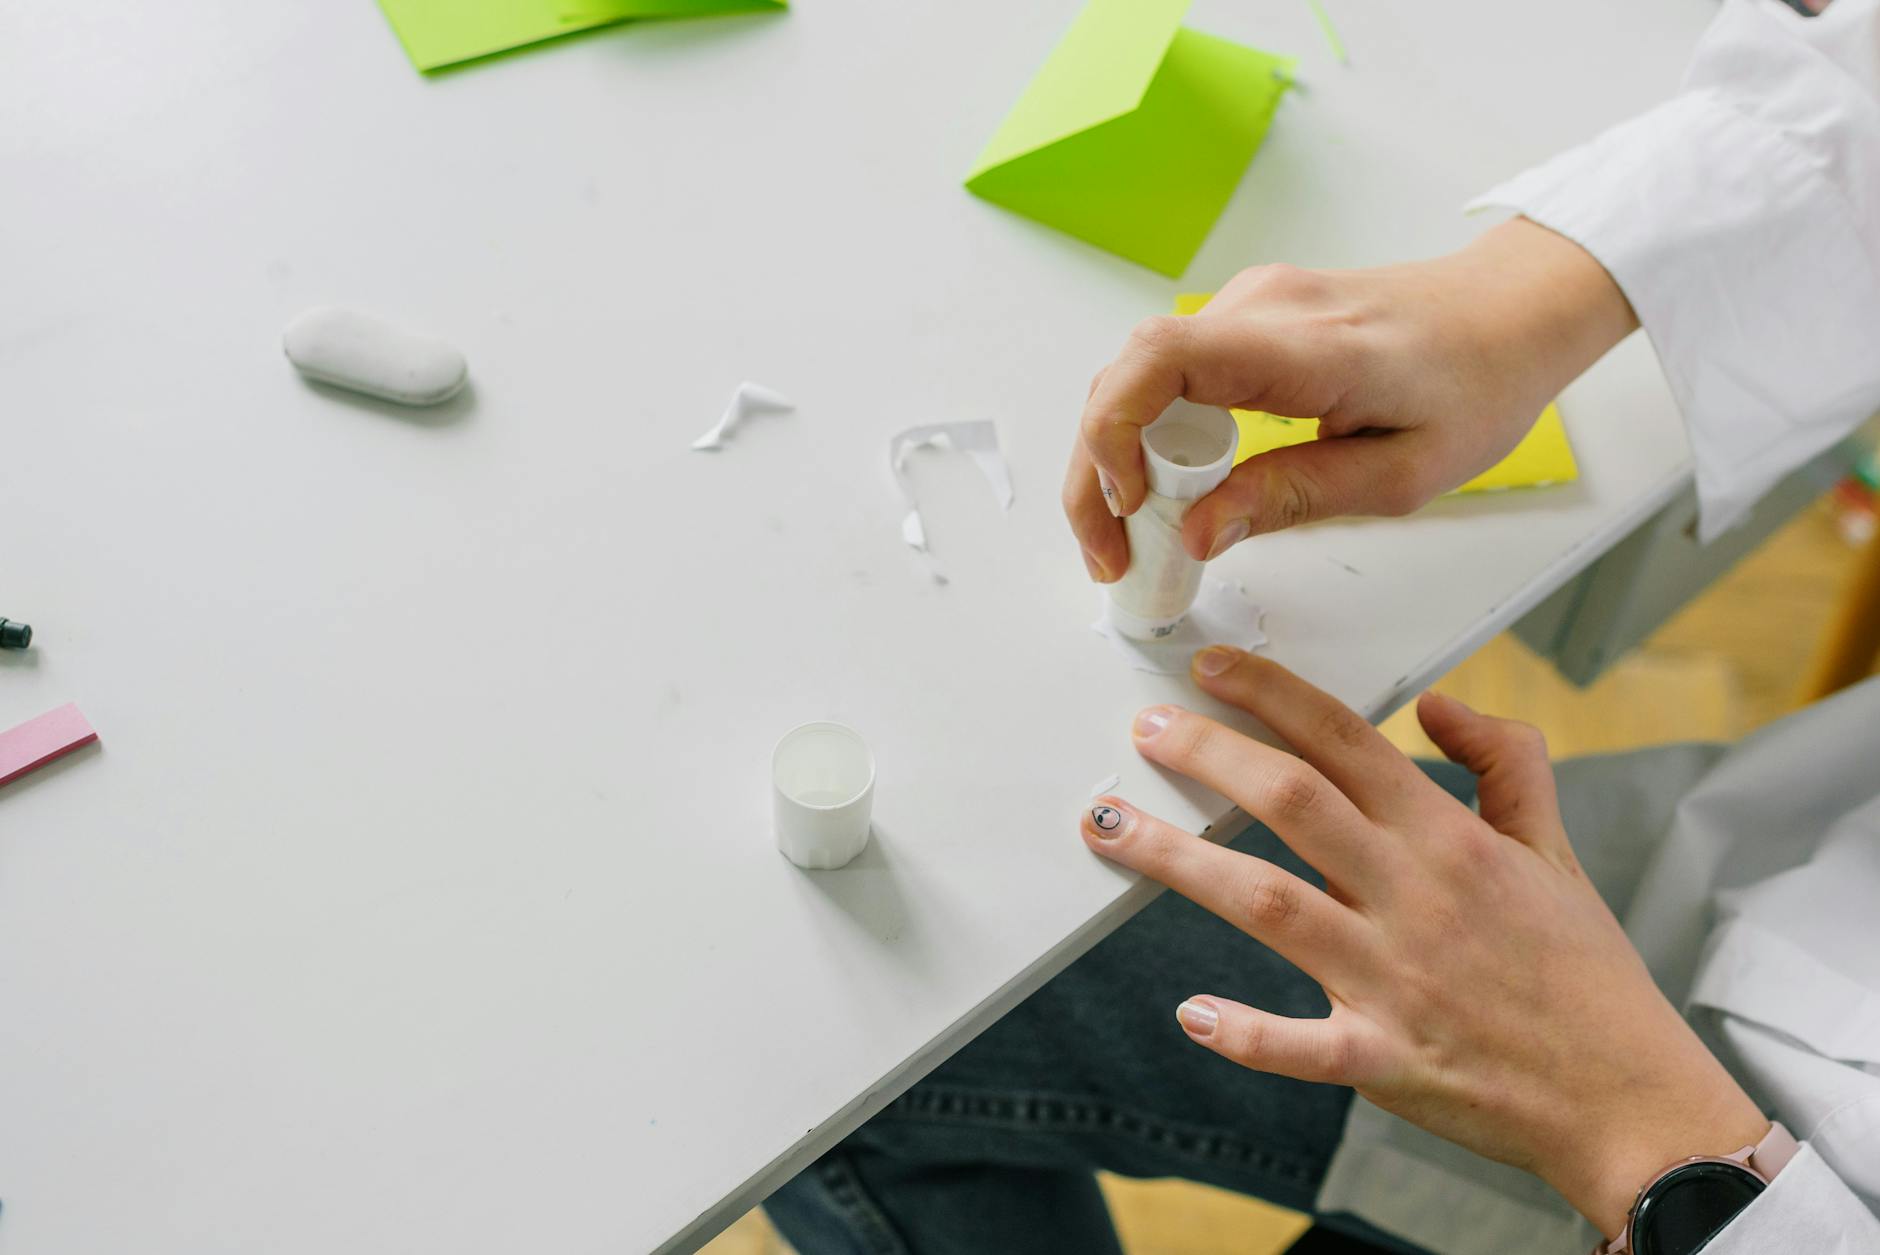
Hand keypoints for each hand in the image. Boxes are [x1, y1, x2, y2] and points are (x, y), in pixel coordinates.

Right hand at [1064, 219, 1637, 581]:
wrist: (1508, 314)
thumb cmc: (1474, 386)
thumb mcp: (1401, 474)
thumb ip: (1292, 497)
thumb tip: (1196, 532)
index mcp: (1305, 346)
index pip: (1161, 360)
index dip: (1114, 434)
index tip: (1127, 507)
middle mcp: (1261, 307)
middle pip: (1126, 377)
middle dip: (1097, 474)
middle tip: (1115, 559)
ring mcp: (1247, 305)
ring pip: (1136, 378)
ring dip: (1116, 459)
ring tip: (1135, 539)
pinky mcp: (1244, 320)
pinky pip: (1168, 376)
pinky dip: (1150, 436)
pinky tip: (1170, 491)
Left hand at [1081, 648, 1767, 1234]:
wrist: (1628, 1098)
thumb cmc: (1583, 973)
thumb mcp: (1557, 849)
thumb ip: (1505, 764)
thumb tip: (1442, 706)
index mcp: (1450, 839)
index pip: (1347, 740)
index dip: (1272, 695)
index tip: (1212, 670)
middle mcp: (1414, 896)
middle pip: (1292, 803)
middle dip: (1208, 755)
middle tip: (1145, 727)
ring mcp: (1393, 978)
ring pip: (1268, 904)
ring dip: (1177, 862)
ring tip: (1108, 827)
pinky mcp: (1383, 1058)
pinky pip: (1300, 1045)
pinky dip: (1244, 1032)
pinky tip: (1192, 1012)